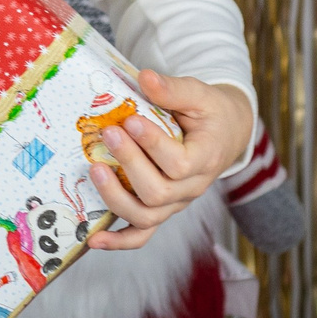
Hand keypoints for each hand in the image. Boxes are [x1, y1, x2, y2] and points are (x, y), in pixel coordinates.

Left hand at [84, 70, 254, 250]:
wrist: (223, 132)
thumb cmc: (209, 112)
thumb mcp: (199, 93)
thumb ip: (174, 89)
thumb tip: (145, 77)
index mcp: (205, 159)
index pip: (179, 163)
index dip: (153, 144)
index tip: (131, 119)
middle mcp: (191, 188)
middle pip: (158, 191)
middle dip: (129, 163)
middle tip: (108, 133)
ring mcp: (175, 203)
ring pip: (147, 216)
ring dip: (116, 197)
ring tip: (95, 168)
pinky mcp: (160, 209)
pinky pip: (141, 234)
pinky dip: (118, 240)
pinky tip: (93, 239)